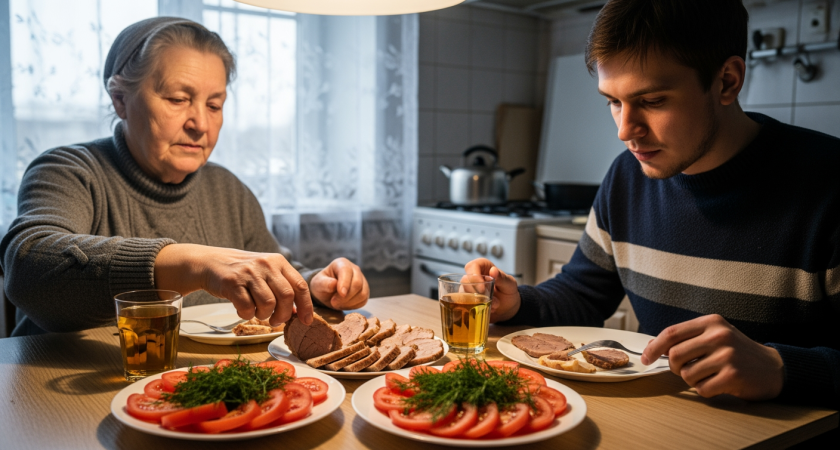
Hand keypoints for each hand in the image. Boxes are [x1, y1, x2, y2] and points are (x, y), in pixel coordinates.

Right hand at [154, 244, 313, 325]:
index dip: (306, 306)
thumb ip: (282, 287)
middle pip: (287, 297)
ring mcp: (249, 273)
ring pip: (268, 304)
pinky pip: (247, 308)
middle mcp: (266, 264)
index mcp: (278, 261)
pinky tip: (243, 309)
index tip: (306, 321)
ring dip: (264, 316)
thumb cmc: (243, 272)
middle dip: (283, 315)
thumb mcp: (266, 271)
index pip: (300, 286)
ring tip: (256, 312)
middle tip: (276, 321)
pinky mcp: (232, 283)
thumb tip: (298, 312)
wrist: (211, 262)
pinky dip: (247, 315)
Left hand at [310, 257, 369, 309]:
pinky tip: (344, 304)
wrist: (327, 292)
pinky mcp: (365, 291)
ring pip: (362, 293)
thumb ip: (324, 283)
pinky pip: (363, 300)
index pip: (347, 271)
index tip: (341, 294)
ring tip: (337, 304)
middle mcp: (355, 270)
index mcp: (342, 263)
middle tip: (333, 302)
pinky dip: (353, 306)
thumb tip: (334, 284)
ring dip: (349, 302)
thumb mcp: (318, 283)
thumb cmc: (322, 284)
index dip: (345, 283)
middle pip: (357, 283)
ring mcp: (362, 280)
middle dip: (346, 296)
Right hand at [464, 258, 520, 321]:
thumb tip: (493, 270)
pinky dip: (475, 308)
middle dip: (475, 292)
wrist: (508, 308)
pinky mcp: (467, 300)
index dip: (474, 276)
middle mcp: (473, 276)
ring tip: (494, 305)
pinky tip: (488, 309)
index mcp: (483, 267)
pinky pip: (464, 304)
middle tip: (489, 299)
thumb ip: (502, 278)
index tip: (482, 289)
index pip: (472, 266)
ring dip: (477, 301)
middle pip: (465, 280)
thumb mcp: (510, 284)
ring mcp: (468, 288)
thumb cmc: (508, 292)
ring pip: (462, 293)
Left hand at [642, 314, 783, 399]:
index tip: (645, 358)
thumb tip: (653, 347)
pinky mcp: (733, 375)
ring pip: (687, 374)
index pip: (672, 333)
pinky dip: (705, 390)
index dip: (654, 347)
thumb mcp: (714, 335)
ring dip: (693, 380)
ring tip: (709, 375)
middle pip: (675, 355)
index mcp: (711, 322)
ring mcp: (727, 355)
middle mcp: (719, 335)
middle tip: (687, 370)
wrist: (773, 368)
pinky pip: (702, 389)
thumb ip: (687, 338)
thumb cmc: (737, 352)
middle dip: (676, 367)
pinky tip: (718, 384)